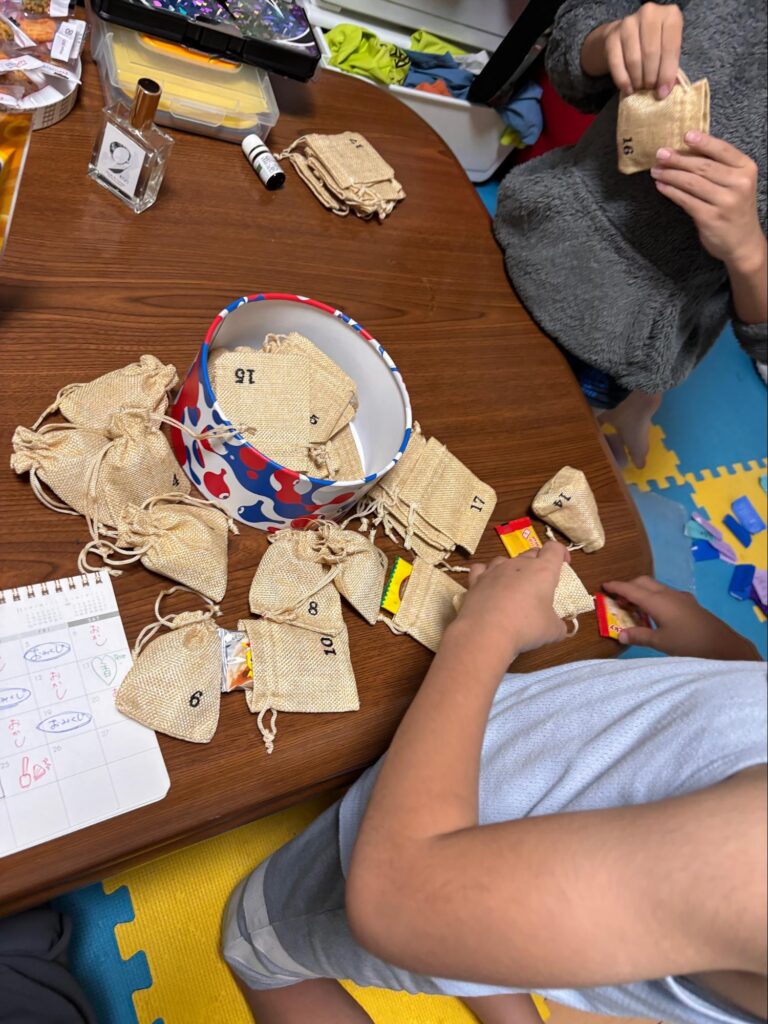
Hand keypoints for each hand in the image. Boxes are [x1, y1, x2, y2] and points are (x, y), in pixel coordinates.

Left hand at [455, 543, 568, 657]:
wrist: (486, 632)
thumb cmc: (526, 627)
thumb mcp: (552, 631)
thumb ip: (559, 625)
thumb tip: (560, 629)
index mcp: (542, 570)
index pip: (554, 549)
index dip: (561, 553)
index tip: (564, 564)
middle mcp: (518, 564)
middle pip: (531, 552)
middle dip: (538, 562)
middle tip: (540, 582)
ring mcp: (495, 569)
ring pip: (506, 559)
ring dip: (512, 568)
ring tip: (514, 584)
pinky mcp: (476, 580)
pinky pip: (482, 568)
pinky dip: (486, 574)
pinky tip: (489, 584)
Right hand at [581, 4, 683, 97]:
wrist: (628, 35)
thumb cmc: (654, 44)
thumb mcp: (668, 50)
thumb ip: (670, 67)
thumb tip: (665, 90)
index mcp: (670, 15)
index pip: (671, 47)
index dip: (667, 73)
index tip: (663, 92)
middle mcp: (649, 14)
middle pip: (651, 53)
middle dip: (651, 77)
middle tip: (650, 90)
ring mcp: (628, 23)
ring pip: (634, 60)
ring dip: (638, 80)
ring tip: (640, 89)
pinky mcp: (612, 36)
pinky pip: (616, 64)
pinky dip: (623, 80)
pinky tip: (628, 89)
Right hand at [603, 576, 761, 660]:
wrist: (721, 644)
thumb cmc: (687, 643)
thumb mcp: (660, 642)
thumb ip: (639, 636)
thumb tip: (619, 635)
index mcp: (657, 601)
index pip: (631, 589)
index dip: (616, 587)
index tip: (603, 586)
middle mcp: (667, 594)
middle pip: (643, 582)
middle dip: (628, 586)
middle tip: (617, 598)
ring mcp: (680, 597)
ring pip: (655, 587)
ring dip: (642, 591)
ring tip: (634, 607)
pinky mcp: (688, 603)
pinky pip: (666, 593)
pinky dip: (654, 597)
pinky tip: (656, 612)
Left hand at [652, 133, 765, 269]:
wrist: (743, 243)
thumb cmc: (735, 209)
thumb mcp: (736, 184)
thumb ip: (719, 169)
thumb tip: (686, 152)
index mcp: (746, 169)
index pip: (723, 150)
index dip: (703, 142)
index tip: (686, 135)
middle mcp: (738, 184)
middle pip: (702, 166)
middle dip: (678, 159)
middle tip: (660, 154)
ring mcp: (725, 201)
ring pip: (691, 182)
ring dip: (670, 174)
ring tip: (656, 170)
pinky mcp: (710, 218)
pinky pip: (685, 200)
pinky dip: (671, 192)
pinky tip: (661, 186)